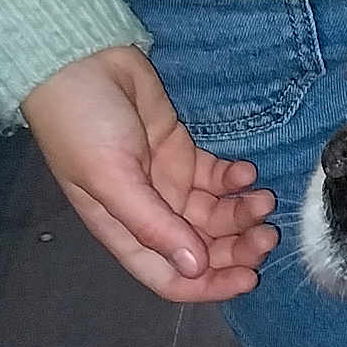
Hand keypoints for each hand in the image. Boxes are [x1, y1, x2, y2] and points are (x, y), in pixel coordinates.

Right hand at [20, 46, 277, 303]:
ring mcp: (170, 182)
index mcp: (123, 229)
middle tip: (266, 234)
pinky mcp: (185, 152)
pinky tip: (245, 171)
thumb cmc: (81, 123)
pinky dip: (236, 180)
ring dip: (243, 212)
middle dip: (237, 247)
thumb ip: (152, 224)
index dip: (209, 285)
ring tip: (262, 198)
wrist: (79, 60)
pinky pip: (220, 178)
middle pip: (204, 248)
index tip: (248, 278)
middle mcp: (150, 212)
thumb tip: (194, 267)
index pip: (170, 276)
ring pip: (218, 214)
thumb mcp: (110, 178)